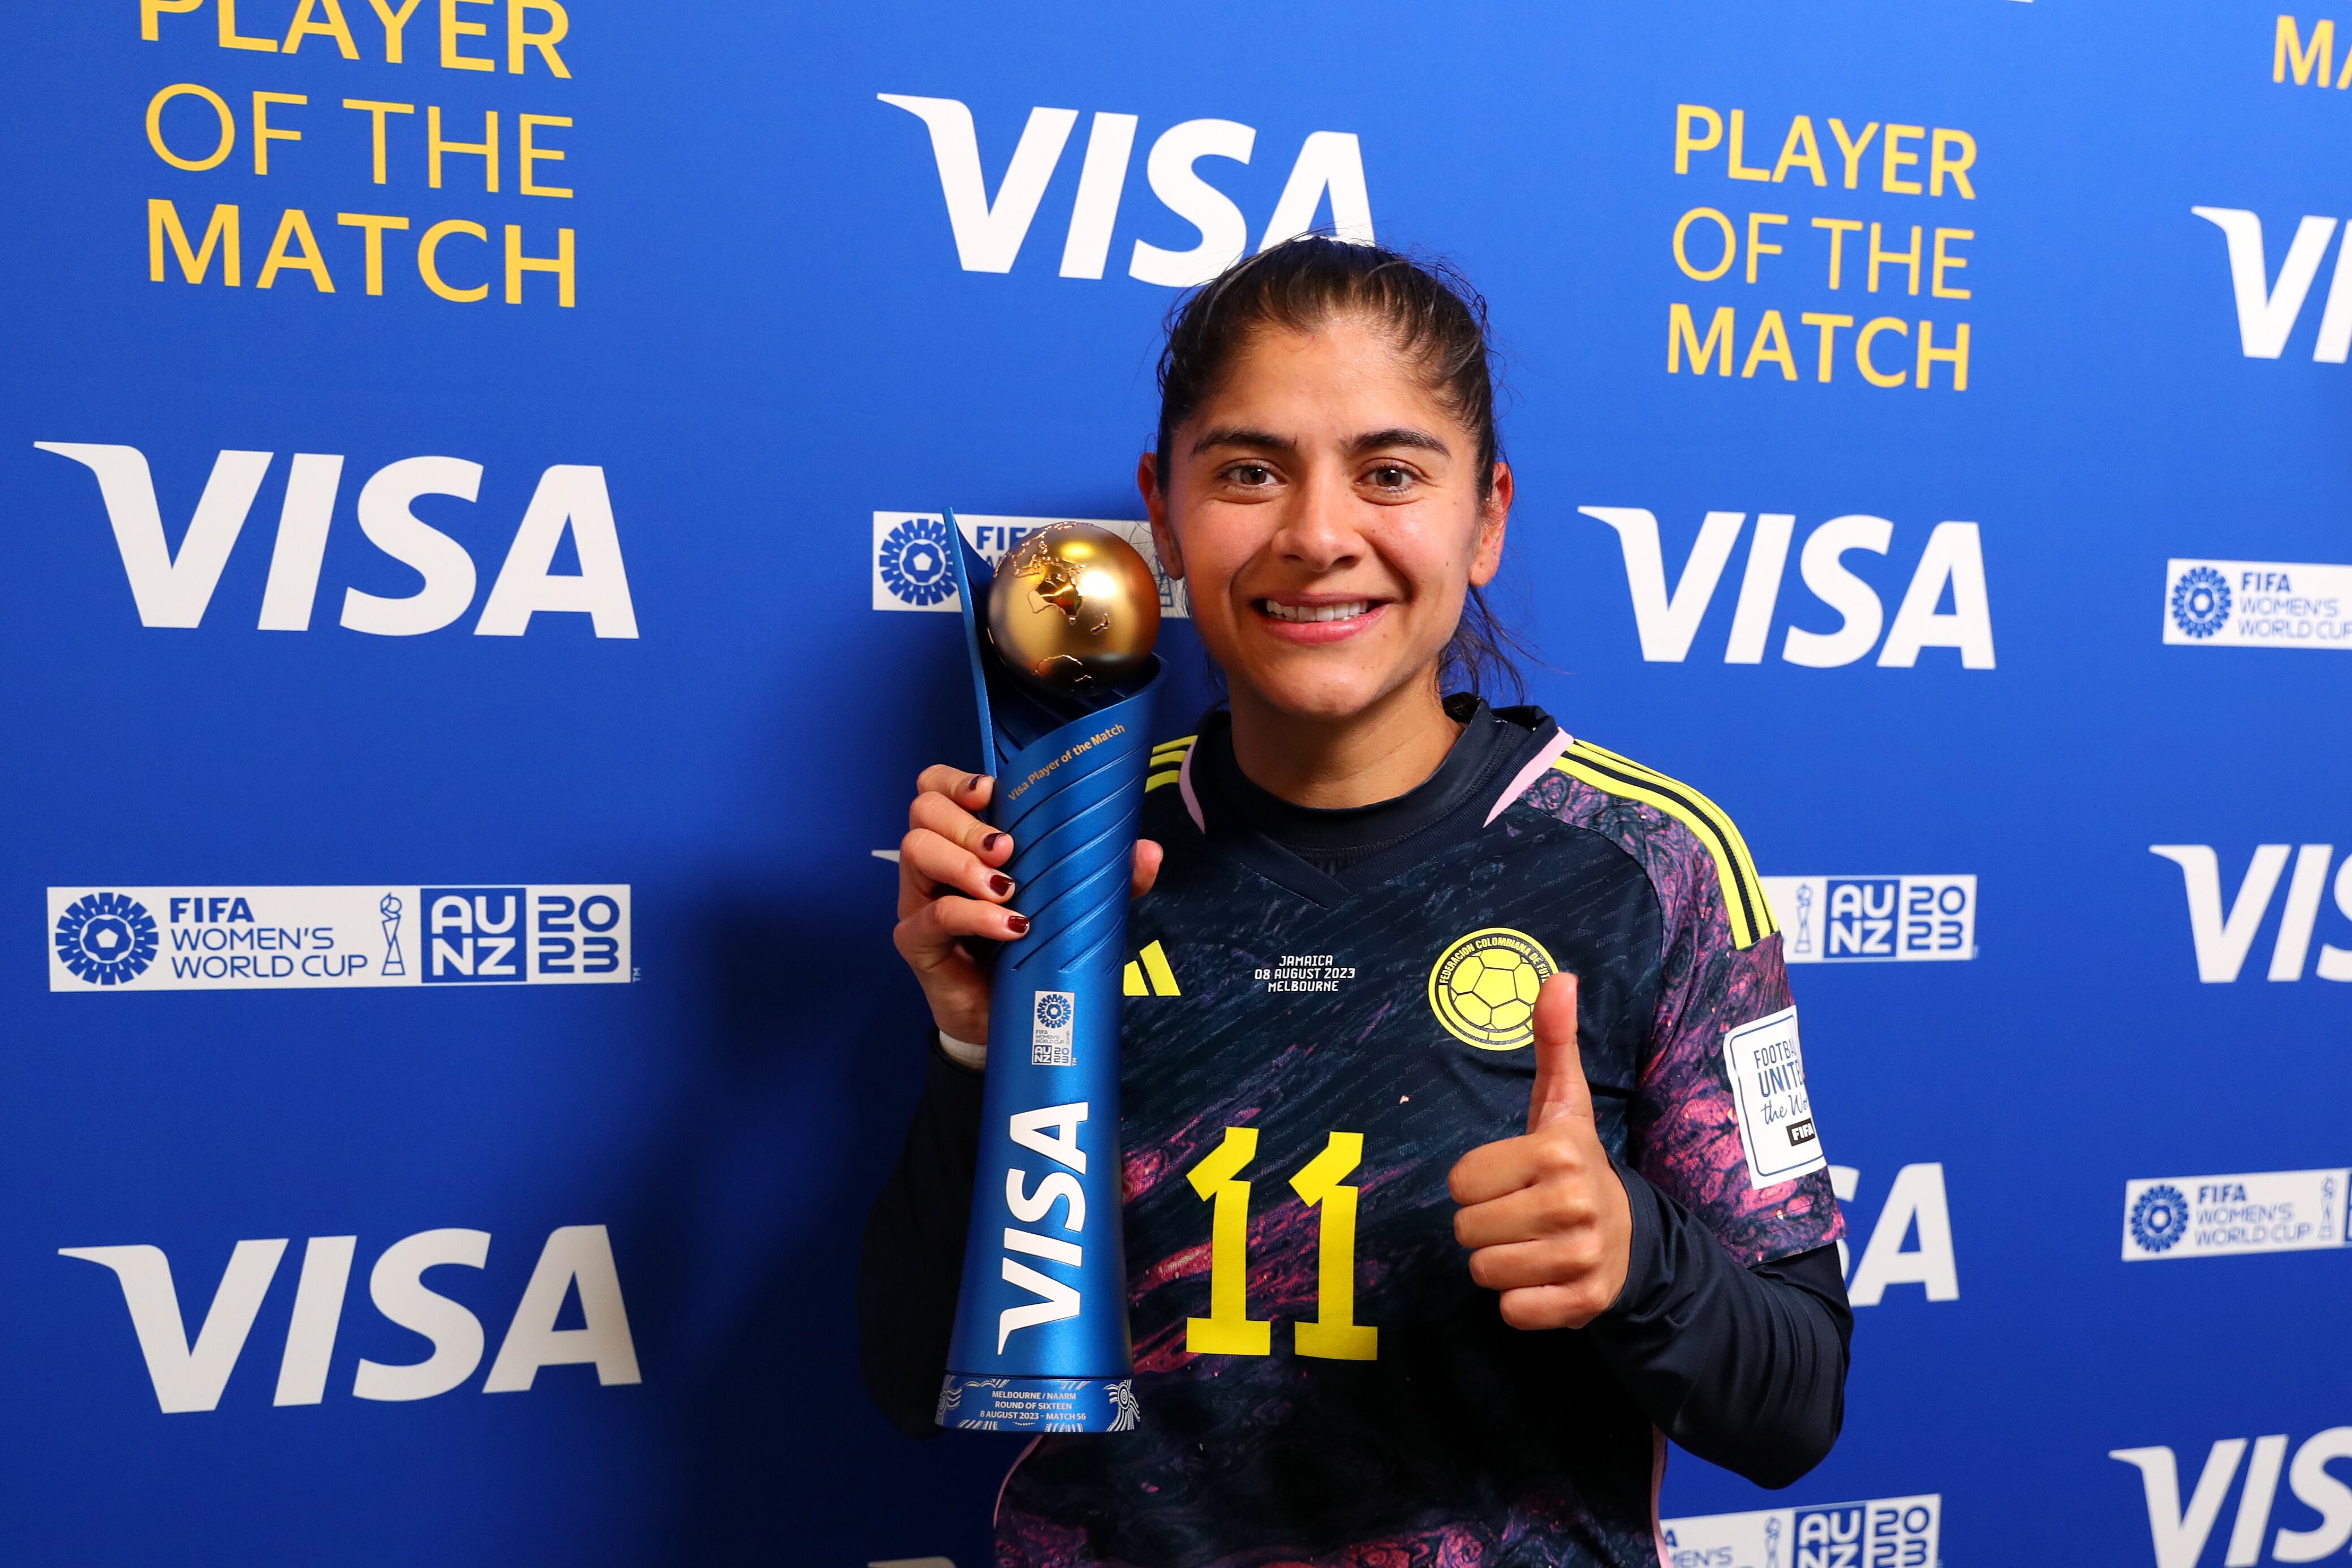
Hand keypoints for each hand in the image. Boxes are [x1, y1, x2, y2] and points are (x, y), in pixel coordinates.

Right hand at [891, 764, 1163, 1044]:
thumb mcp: (1073, 906)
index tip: (991, 791)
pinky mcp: (917, 941)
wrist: (1017, 1018)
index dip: (956, 780)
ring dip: (964, 862)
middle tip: (1009, 851)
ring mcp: (921, 899)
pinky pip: (932, 916)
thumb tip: (1148, 851)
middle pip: (924, 810)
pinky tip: (1009, 926)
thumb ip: (1107, 877)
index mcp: (966, 841)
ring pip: (916, 850)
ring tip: (1007, 889)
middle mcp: (936, 862)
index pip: (938, 788)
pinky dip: (973, 915)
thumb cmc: (1035, 947)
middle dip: (968, 822)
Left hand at [1447, 973, 1632, 1329]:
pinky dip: (1520, 1302)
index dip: (1477, 1182)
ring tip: (1531, 1244)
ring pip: (1484, 1272)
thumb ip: (1554, 1041)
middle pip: (1466, 1229)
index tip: (1512, 1177)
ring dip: (1499, 1262)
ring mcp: (1582, 1257)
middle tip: (1519, 1214)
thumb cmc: (1572, 1164)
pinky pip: (1512, 1312)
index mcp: (1559, 1151)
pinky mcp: (1584, 1304)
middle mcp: (1574, 1202)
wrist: (1631, 1238)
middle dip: (1483, 1224)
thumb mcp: (1562, 1103)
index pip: (1461, 1180)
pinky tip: (1544, 1279)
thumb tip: (1560, 976)